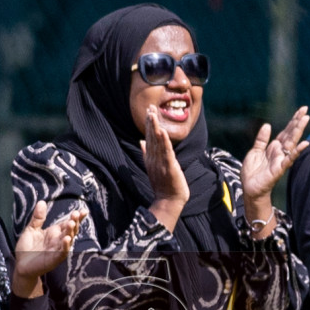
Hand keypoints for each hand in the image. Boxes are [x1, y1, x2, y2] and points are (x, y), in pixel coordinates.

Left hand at [13, 201, 82, 298]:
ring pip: (68, 240)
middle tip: (76, 214)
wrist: (21, 266)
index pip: (67, 223)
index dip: (76, 217)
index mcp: (54, 232)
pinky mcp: (54, 259)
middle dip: (74, 222)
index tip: (83, 211)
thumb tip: (42, 202)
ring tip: (71, 223)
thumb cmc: (26, 249)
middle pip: (70, 230)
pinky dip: (65, 246)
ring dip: (71, 232)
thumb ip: (37, 218)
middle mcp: (58, 240)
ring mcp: (57, 250)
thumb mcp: (31, 229)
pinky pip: (62, 252)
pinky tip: (66, 239)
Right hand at [141, 105, 189, 231]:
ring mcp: (160, 162)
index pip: (149, 138)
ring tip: (153, 115)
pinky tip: (162, 131)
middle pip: (151, 137)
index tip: (148, 111)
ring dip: (155, 128)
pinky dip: (164, 142)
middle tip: (149, 107)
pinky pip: (166, 152)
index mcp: (150, 158)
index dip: (149, 124)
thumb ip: (146, 153)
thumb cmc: (163, 185)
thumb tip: (141, 141)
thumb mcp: (153, 167)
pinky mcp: (168, 167)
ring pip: (157, 142)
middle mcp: (153, 159)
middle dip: (150, 122)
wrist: (168, 201)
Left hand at [241, 106, 309, 212]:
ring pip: (291, 142)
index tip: (301, 110)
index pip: (286, 131)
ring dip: (299, 131)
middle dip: (298, 121)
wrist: (249, 189)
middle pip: (291, 133)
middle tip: (306, 109)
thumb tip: (267, 125)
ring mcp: (281, 159)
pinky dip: (297, 151)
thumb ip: (261, 139)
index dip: (293, 120)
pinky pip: (290, 159)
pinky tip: (305, 143)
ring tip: (305, 119)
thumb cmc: (252, 172)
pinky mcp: (279, 168)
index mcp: (274, 147)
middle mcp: (280, 151)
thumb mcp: (254, 151)